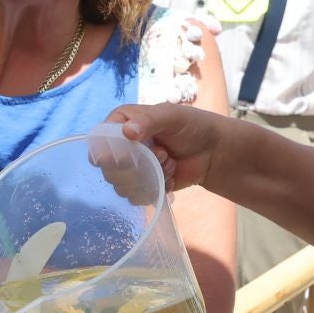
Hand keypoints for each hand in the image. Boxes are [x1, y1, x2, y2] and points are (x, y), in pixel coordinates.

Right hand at [102, 103, 229, 192]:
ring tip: (169, 163)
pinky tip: (170, 178)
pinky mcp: (142, 185)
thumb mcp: (171, 116)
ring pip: (121, 185)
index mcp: (122, 123)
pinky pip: (136, 196)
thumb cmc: (193, 126)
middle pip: (108, 168)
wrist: (213, 152)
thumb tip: (127, 132)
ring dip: (148, 178)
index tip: (124, 158)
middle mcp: (122, 146)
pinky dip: (155, 189)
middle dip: (136, 166)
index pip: (100, 141)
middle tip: (161, 154)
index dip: (108, 152)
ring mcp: (131, 168)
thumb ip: (149, 121)